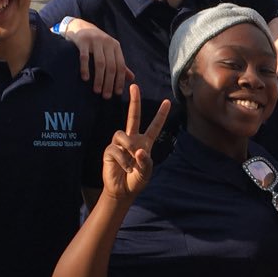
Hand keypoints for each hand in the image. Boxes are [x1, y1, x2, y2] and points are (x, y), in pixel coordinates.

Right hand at [62, 18, 133, 97]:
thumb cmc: (97, 43)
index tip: (117, 93)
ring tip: (97, 91)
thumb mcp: (110, 51)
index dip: (120, 80)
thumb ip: (119, 64)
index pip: (121, 66)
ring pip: (100, 63)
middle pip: (111, 66)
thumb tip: (131, 78)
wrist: (80, 26)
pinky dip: (86, 69)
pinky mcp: (83, 41)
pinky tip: (85, 79)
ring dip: (99, 79)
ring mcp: (95, 41)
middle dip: (109, 83)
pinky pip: (85, 57)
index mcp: (116, 46)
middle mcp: (107, 43)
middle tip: (106, 96)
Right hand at [102, 85, 170, 203]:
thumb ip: (146, 161)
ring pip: (121, 134)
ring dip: (128, 148)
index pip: (154, 126)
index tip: (168, 101)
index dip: (161, 114)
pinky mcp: (109, 151)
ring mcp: (120, 144)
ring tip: (131, 162)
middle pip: (133, 116)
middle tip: (135, 86)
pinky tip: (125, 168)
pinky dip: (122, 160)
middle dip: (134, 101)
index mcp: (145, 143)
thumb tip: (138, 149)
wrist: (122, 191)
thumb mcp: (146, 172)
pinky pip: (115, 149)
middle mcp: (132, 140)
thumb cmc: (137, 180)